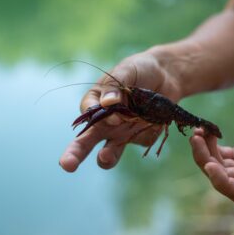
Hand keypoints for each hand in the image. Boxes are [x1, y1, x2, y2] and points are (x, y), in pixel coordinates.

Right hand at [59, 52, 181, 171]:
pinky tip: (156, 117)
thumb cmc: (140, 70)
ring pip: (110, 152)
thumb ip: (114, 87)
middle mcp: (105, 122)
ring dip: (106, 158)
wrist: (166, 76)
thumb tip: (107, 104)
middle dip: (75, 153)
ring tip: (104, 158)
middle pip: (86, 141)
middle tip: (67, 165)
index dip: (97, 114)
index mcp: (96, 103)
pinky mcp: (141, 137)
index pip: (87, 113)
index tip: (111, 108)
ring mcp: (123, 132)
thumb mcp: (126, 71)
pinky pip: (143, 140)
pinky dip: (150, 131)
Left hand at [190, 113, 233, 203]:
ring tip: (198, 131)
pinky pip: (221, 155)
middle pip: (223, 179)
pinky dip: (211, 145)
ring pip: (218, 167)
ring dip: (204, 152)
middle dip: (205, 161)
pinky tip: (206, 131)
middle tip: (195, 138)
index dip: (223, 183)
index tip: (209, 165)